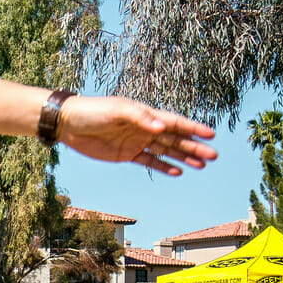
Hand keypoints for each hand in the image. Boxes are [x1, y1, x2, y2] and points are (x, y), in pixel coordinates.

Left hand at [57, 96, 217, 175]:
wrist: (69, 123)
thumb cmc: (93, 111)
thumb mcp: (117, 110)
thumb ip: (140, 117)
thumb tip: (163, 127)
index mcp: (145, 115)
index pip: (174, 122)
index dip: (192, 128)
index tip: (210, 135)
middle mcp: (144, 128)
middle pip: (175, 139)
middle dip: (193, 147)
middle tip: (213, 156)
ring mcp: (136, 141)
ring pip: (166, 151)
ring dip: (183, 158)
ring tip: (201, 165)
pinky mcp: (126, 154)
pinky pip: (149, 161)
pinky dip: (163, 166)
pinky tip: (177, 172)